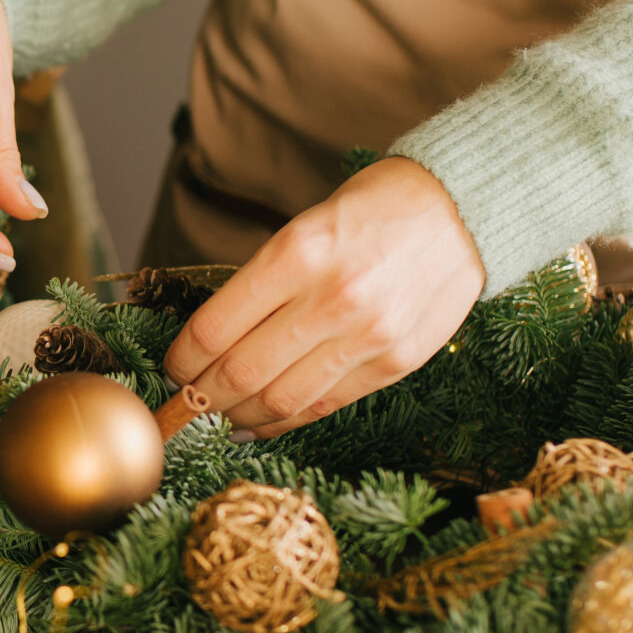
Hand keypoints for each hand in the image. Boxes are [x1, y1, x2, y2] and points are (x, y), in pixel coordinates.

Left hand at [156, 158, 484, 436]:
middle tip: (183, 402)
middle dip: (200, 396)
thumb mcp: (305, 226)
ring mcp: (368, 336)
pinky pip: (324, 406)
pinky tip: (259, 421)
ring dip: (236, 416)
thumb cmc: (371, 211)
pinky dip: (282, 421)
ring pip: (280, 400)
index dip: (182, 358)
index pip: (215, 328)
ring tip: (217, 416)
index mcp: (298, 254)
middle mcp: (332, 298)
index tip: (171, 366)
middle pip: (241, 373)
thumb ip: (263, 282)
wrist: (461, 211)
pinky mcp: (396, 364)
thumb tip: (210, 340)